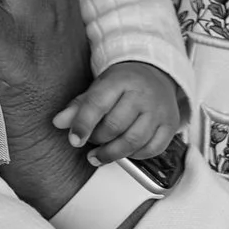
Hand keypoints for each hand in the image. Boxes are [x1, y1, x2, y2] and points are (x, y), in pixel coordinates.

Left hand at [58, 61, 182, 165]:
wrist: (156, 73)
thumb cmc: (124, 83)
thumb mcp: (99, 87)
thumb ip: (79, 106)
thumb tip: (58, 122)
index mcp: (121, 80)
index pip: (98, 104)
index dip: (83, 124)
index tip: (74, 140)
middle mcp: (143, 94)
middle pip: (115, 126)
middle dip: (97, 139)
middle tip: (89, 141)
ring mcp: (159, 110)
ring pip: (133, 141)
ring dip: (112, 153)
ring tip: (98, 155)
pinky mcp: (170, 125)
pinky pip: (152, 149)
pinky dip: (135, 156)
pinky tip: (124, 152)